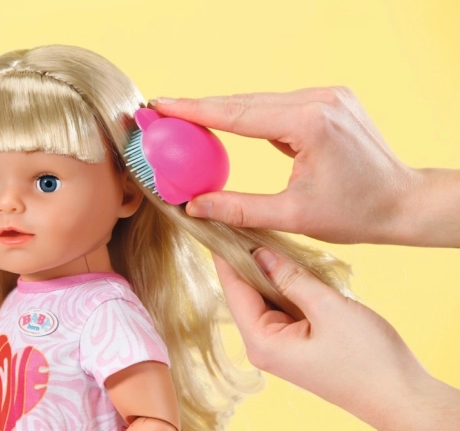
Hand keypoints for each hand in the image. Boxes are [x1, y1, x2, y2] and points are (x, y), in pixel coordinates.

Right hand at [152, 88, 418, 244]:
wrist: (402, 202)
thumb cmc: (355, 213)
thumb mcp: (292, 216)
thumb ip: (238, 209)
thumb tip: (192, 206)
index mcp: (309, 122)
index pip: (237, 114)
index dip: (193, 110)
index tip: (160, 105)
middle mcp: (318, 99)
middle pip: (244, 102)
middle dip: (201, 107)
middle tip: (162, 112)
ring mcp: (325, 95)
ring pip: (259, 101)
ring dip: (223, 111)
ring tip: (184, 119)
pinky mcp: (328, 101)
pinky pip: (277, 105)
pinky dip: (248, 115)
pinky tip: (225, 123)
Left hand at [214, 248, 459, 429]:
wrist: (401, 396)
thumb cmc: (368, 359)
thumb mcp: (328, 308)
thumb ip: (291, 278)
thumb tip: (259, 253)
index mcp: (262, 341)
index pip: (233, 289)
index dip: (226, 256)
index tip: (218, 225)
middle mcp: (264, 346)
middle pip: (246, 293)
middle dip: (248, 260)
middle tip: (249, 223)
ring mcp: (280, 346)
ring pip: (265, 298)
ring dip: (270, 272)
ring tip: (269, 237)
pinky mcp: (296, 344)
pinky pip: (283, 307)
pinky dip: (286, 286)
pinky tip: (291, 265)